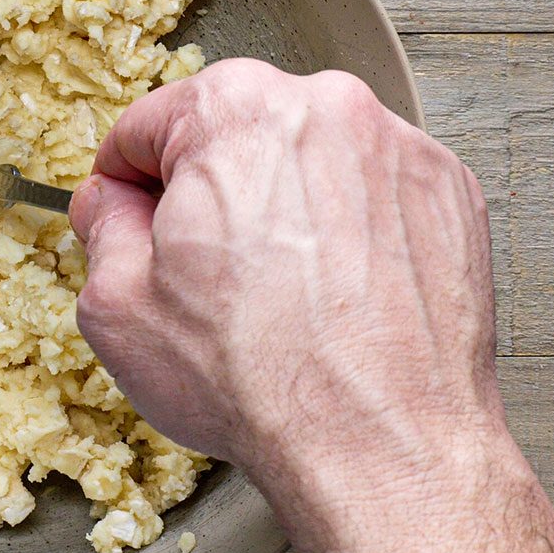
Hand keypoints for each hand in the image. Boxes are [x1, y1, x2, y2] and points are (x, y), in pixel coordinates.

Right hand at [69, 57, 499, 482]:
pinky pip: (376, 195)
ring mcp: (401, 148)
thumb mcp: (119, 306)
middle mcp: (329, 107)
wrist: (381, 444)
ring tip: (281, 296)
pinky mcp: (450, 194)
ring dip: (287, 211)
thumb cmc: (261, 381)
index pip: (149, 124)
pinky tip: (335, 297)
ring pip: (312, 162)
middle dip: (213, 193)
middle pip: (239, 133)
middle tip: (207, 274)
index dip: (125, 183)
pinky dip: (353, 234)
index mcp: (236, 111)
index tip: (132, 219)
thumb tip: (110, 204)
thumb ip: (103, 228)